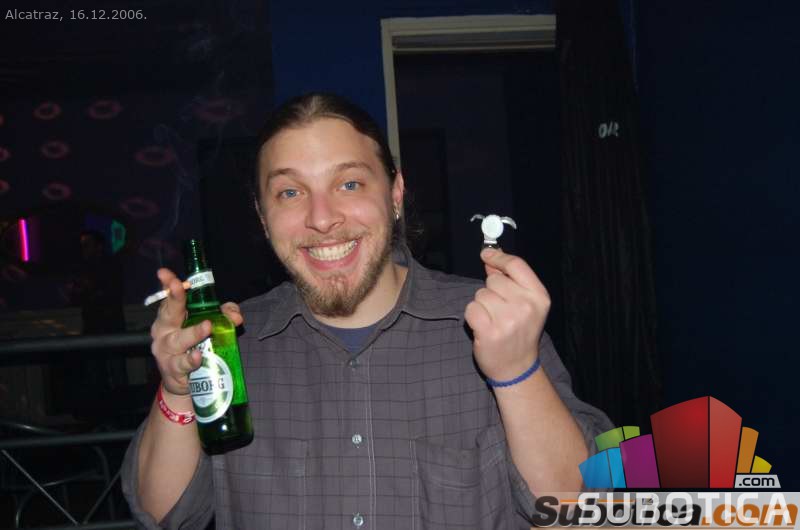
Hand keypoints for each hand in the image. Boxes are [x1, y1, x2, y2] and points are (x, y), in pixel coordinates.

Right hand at [149, 268, 243, 395]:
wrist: (184, 382)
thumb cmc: (194, 346)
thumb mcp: (208, 326)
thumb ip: (223, 316)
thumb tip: (236, 316)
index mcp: (171, 316)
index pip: (169, 297)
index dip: (168, 284)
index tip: (165, 273)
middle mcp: (164, 330)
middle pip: (169, 312)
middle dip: (174, 298)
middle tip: (180, 286)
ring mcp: (166, 350)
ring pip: (178, 339)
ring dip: (193, 332)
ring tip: (207, 327)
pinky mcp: (172, 369)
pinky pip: (182, 362)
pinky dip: (190, 359)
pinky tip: (198, 356)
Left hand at [464, 249, 550, 381]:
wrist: (517, 368)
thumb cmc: (520, 333)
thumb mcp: (526, 305)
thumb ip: (510, 280)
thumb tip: (491, 258)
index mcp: (539, 297)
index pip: (516, 265)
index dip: (498, 258)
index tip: (486, 254)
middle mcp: (526, 306)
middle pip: (494, 280)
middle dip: (491, 291)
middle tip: (500, 310)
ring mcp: (508, 320)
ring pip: (480, 294)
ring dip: (482, 305)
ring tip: (493, 320)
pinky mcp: (489, 331)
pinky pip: (471, 308)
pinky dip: (473, 316)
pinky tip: (483, 327)